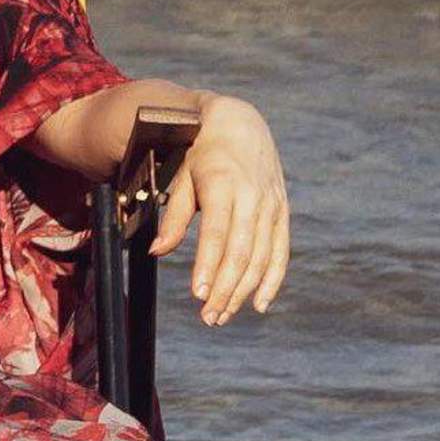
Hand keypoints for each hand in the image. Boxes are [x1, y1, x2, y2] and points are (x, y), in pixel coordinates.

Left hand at [150, 95, 289, 325]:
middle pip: (242, 252)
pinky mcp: (282, 211)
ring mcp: (271, 205)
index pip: (218, 233)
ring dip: (243, 291)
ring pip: (261, 257)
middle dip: (226, 289)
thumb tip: (157, 251)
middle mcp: (253, 196)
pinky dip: (272, 280)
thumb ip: (173, 216)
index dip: (209, 265)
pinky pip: (281, 251)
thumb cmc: (198, 153)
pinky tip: (259, 304)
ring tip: (221, 316)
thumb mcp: (180, 177)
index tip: (198, 294)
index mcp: (224, 185)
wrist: (237, 123)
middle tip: (208, 318)